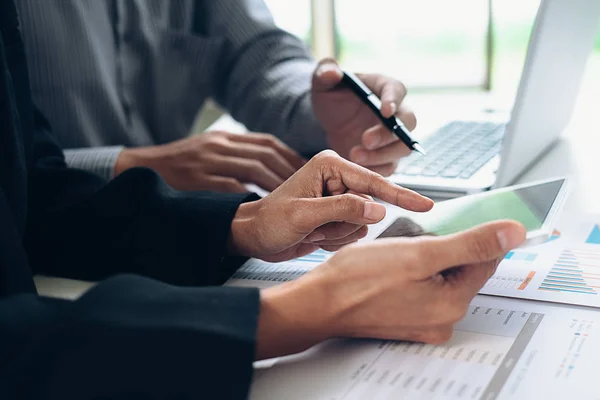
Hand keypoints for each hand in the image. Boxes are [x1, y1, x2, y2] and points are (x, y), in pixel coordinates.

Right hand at [114, 131, 305, 191]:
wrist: (140, 170)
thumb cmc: (178, 166)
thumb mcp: (207, 151)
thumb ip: (233, 155)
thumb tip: (267, 168)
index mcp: (224, 137)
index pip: (268, 142)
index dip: (290, 155)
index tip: (307, 170)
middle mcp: (219, 145)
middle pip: (266, 154)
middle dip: (290, 170)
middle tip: (309, 187)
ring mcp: (208, 160)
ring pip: (254, 167)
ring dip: (277, 182)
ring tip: (294, 197)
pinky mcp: (198, 179)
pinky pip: (232, 186)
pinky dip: (251, 195)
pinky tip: (266, 206)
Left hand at [228, 150, 432, 261]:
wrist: (253, 237)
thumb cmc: (270, 221)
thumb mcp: (304, 214)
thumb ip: (343, 209)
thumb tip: (379, 209)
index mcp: (330, 165)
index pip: (373, 182)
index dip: (400, 195)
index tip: (427, 205)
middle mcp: (338, 178)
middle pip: (369, 207)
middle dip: (343, 223)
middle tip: (315, 225)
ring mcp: (338, 198)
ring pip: (362, 223)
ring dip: (337, 233)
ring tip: (311, 230)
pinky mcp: (337, 215)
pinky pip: (353, 233)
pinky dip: (334, 240)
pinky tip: (313, 235)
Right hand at [255, 220, 525, 358]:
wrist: (318, 303)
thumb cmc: (358, 278)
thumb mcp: (419, 253)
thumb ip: (470, 244)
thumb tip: (514, 233)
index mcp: (453, 304)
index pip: (485, 260)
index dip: (475, 234)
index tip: (460, 218)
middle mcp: (443, 319)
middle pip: (462, 269)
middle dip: (442, 247)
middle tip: (412, 239)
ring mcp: (424, 322)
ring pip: (440, 276)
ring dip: (425, 258)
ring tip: (396, 254)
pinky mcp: (407, 319)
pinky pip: (422, 288)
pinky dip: (413, 272)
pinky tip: (390, 267)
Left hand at [312, 59, 415, 175]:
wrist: (331, 120)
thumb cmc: (332, 95)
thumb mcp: (322, 82)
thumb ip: (324, 72)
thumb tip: (332, 72)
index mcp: (384, 87)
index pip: (396, 90)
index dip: (393, 100)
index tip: (385, 111)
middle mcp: (396, 112)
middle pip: (407, 123)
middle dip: (388, 134)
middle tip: (366, 140)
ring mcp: (393, 136)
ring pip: (402, 149)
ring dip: (382, 155)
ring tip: (354, 155)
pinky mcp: (387, 156)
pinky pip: (391, 167)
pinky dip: (377, 170)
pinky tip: (358, 169)